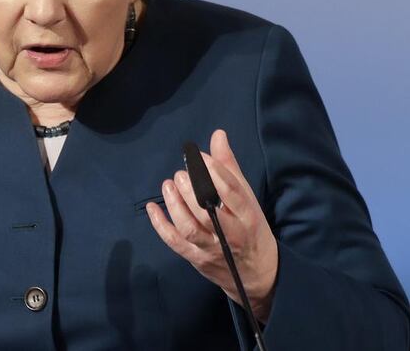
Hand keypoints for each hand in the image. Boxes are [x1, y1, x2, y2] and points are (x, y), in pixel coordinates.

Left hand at [146, 129, 277, 321]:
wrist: (257, 275)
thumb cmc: (251, 229)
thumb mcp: (247, 199)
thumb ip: (229, 168)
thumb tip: (217, 135)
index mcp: (247, 216)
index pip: (231, 192)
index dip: (213, 172)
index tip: (199, 157)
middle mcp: (230, 234)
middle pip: (208, 211)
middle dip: (191, 189)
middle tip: (181, 174)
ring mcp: (211, 248)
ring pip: (190, 228)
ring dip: (175, 205)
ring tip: (168, 185)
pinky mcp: (195, 259)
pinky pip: (174, 242)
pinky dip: (160, 225)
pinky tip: (151, 207)